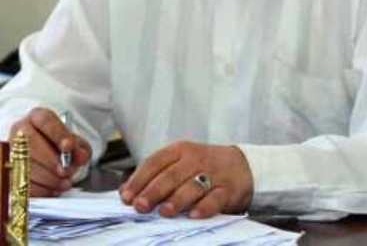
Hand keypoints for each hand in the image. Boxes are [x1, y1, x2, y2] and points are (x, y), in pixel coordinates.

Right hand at [9, 107, 91, 196]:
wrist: (49, 155)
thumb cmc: (61, 146)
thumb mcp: (75, 143)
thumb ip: (80, 148)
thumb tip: (81, 156)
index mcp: (38, 117)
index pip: (46, 120)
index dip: (58, 134)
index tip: (69, 146)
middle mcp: (21, 131)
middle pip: (31, 142)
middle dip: (50, 160)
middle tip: (66, 170)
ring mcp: (13, 151)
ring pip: (25, 164)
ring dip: (47, 177)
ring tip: (63, 182)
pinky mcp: (11, 172)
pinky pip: (21, 182)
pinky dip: (40, 189)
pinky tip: (53, 189)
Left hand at [120, 141, 252, 218]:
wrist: (241, 165)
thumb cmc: (202, 167)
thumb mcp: (179, 163)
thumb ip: (155, 176)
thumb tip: (125, 192)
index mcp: (180, 150)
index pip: (155, 162)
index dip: (139, 179)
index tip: (126, 196)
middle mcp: (195, 159)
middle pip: (171, 175)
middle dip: (154, 191)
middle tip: (140, 206)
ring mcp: (212, 173)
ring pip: (192, 186)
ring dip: (177, 199)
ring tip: (164, 212)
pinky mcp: (227, 189)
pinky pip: (215, 198)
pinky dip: (205, 207)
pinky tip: (194, 215)